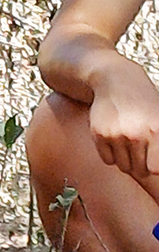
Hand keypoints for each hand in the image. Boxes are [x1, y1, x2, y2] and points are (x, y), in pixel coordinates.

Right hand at [89, 59, 158, 201]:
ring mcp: (117, 135)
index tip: (153, 164)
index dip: (155, 167)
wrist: (116, 81)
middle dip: (142, 166)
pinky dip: (112, 155)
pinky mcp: (99, 135)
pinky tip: (115, 141)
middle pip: (141, 171)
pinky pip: (108, 160)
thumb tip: (156, 169)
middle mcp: (137, 134)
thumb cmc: (143, 101)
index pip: (156, 168)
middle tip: (142, 155)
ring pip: (123, 167)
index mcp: (157, 130)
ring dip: (126, 161)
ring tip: (129, 145)